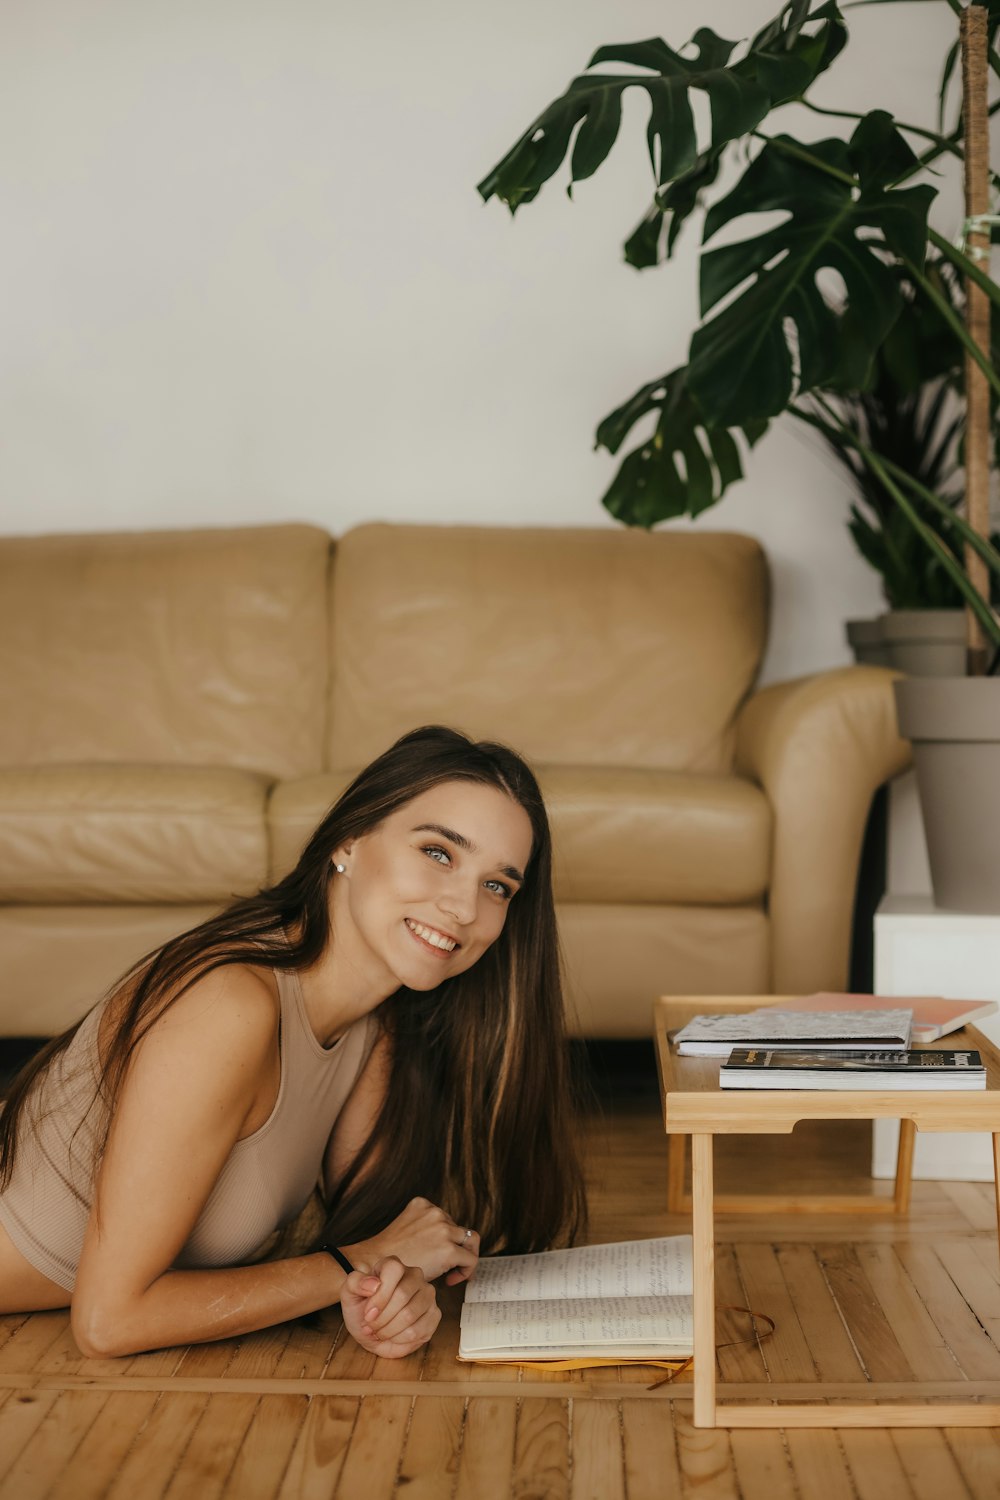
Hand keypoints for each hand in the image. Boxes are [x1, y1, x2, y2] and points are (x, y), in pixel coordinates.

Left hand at [340, 1256, 440, 1357]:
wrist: (371, 1331)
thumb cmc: (361, 1309)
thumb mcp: (349, 1294)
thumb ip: (355, 1282)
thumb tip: (374, 1284)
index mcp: (393, 1265)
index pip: (393, 1269)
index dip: (380, 1295)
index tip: (368, 1313)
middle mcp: (415, 1275)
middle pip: (402, 1295)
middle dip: (382, 1318)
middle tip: (370, 1327)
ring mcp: (427, 1294)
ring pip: (410, 1314)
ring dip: (388, 1330)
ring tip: (379, 1332)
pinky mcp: (434, 1315)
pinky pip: (418, 1331)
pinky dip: (399, 1339)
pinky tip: (393, 1336)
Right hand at [344, 1197, 479, 1285]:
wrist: (373, 1267)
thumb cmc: (387, 1257)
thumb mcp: (405, 1231)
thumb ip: (423, 1229)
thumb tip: (438, 1242)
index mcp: (422, 1205)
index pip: (446, 1219)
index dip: (447, 1239)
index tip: (439, 1255)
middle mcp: (435, 1212)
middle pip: (459, 1230)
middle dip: (456, 1248)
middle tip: (449, 1267)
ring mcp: (442, 1228)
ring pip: (471, 1241)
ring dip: (465, 1257)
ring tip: (454, 1273)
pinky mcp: (448, 1248)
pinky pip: (471, 1258)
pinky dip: (467, 1270)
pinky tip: (450, 1280)